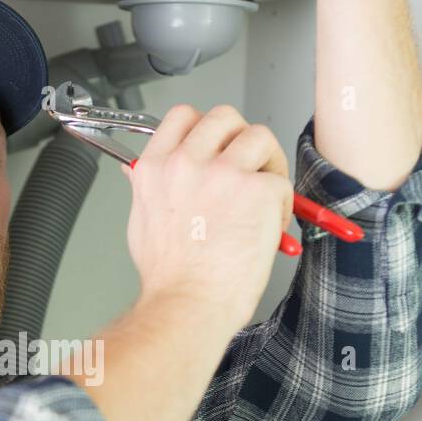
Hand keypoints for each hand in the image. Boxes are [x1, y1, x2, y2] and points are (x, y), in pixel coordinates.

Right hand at [121, 104, 293, 327]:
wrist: (188, 305)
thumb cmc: (168, 277)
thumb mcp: (140, 220)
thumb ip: (146, 188)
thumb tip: (140, 173)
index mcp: (156, 167)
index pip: (183, 116)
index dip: (205, 129)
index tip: (215, 148)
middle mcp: (187, 162)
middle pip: (225, 117)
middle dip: (240, 140)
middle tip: (246, 170)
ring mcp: (224, 174)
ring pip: (260, 137)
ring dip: (267, 164)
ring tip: (263, 197)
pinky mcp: (257, 190)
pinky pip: (280, 181)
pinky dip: (281, 204)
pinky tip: (268, 227)